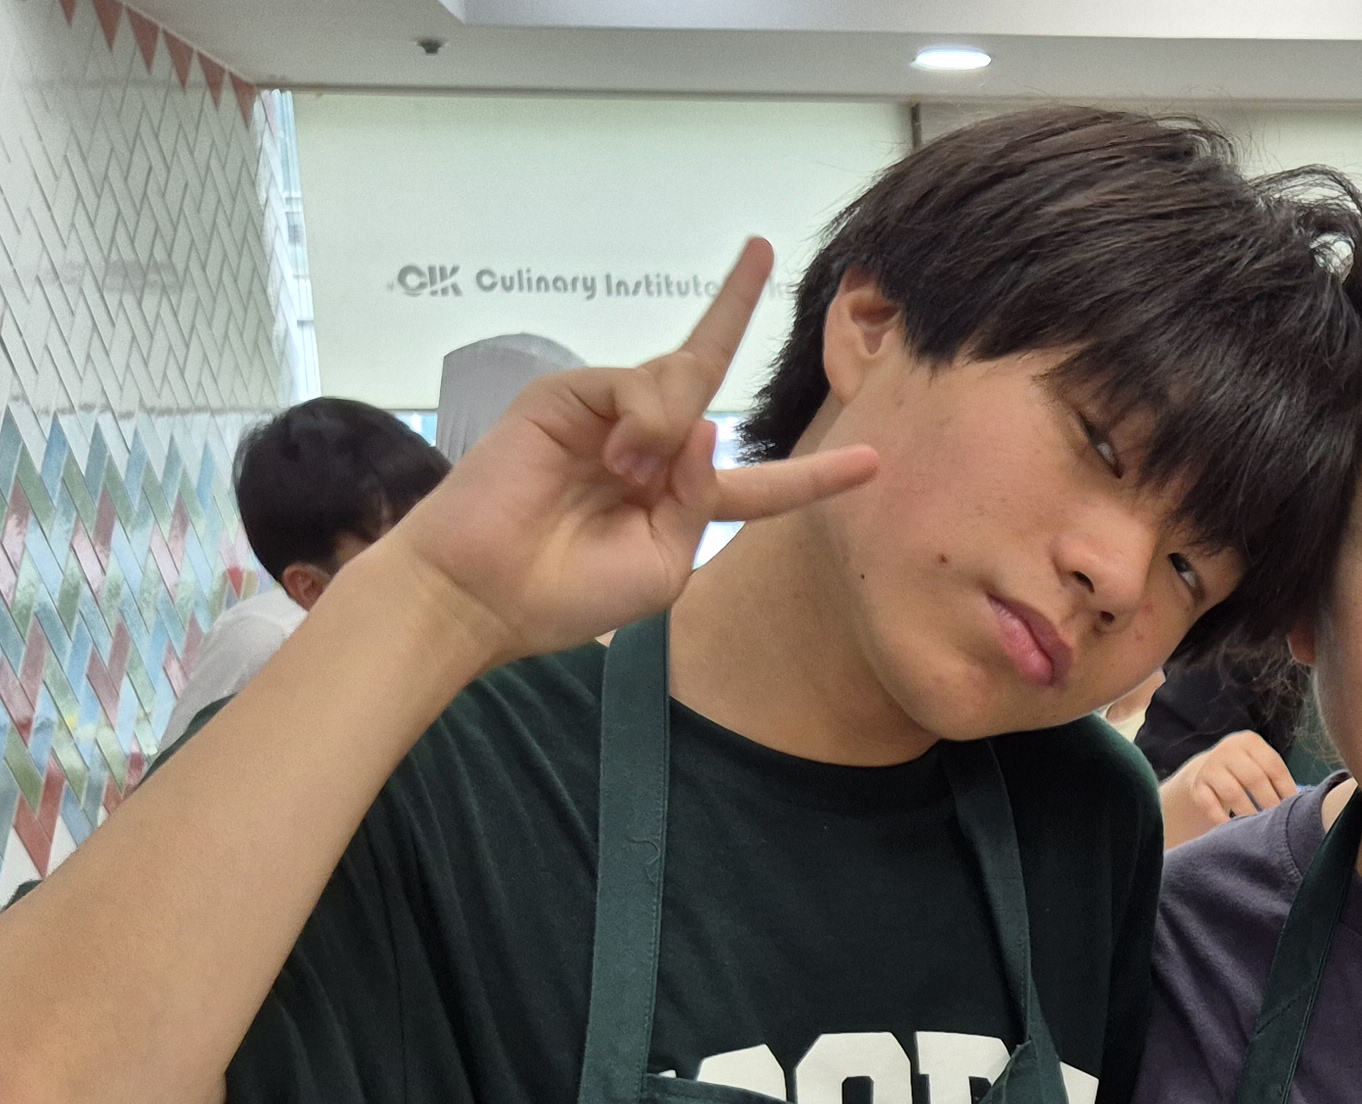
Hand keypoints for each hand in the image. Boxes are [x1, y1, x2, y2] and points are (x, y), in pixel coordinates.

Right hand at [372, 237, 878, 666]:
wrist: (487, 592)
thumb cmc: (570, 593)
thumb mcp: (664, 564)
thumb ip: (701, 501)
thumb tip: (706, 422)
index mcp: (681, 501)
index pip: (763, 483)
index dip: (816, 475)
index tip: (874, 460)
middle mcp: (650, 448)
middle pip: (710, 374)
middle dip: (735, 305)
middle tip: (759, 251)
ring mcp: (608, 415)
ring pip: (681, 379)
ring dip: (669, 426)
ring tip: (626, 476)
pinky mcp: (569, 394)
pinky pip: (638, 380)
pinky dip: (642, 417)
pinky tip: (616, 457)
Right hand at [1159, 730, 1297, 848]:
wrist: (1206, 771)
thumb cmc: (1245, 773)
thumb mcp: (1259, 764)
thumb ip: (1276, 777)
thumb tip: (1305, 802)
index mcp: (1250, 742)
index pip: (1273, 766)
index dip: (1286, 789)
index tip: (1296, 810)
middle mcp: (1229, 749)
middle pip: (1254, 778)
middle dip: (1269, 803)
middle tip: (1280, 825)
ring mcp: (1210, 766)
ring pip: (1232, 792)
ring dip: (1248, 813)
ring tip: (1259, 830)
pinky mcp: (1196, 785)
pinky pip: (1209, 804)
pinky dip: (1222, 819)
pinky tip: (1233, 831)